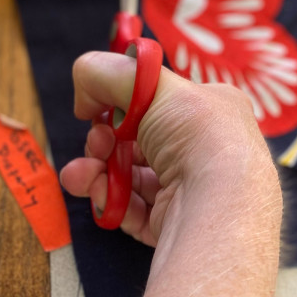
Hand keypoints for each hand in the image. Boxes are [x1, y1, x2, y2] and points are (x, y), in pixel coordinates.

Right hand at [59, 51, 279, 248]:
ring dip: (96, 172)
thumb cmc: (198, 136)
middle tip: (96, 143)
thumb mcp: (149, 83)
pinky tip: (93, 191)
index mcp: (211, 111)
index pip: (159, 102)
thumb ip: (108, 73)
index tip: (97, 107)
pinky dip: (108, 199)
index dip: (122, 103)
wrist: (219, 205)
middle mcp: (204, 149)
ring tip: (78, 175)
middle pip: (138, 141)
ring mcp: (190, 189)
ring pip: (130, 177)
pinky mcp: (175, 223)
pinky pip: (132, 209)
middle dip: (103, 141)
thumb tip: (84, 89)